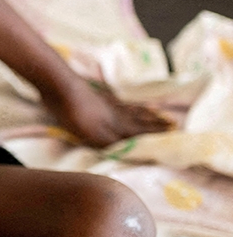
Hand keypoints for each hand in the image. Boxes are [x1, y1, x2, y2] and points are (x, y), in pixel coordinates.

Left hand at [45, 79, 174, 147]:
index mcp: (116, 125)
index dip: (156, 137)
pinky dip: (130, 105)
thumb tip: (132, 152)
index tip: (175, 137)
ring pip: (131, 111)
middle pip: (139, 121)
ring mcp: (106, 104)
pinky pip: (120, 102)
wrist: (60, 84)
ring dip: (147, 114)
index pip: (141, 134)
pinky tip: (130, 103)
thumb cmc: (72, 112)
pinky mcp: (97, 97)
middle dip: (156, 125)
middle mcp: (116, 115)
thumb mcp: (90, 134)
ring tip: (161, 113)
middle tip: (175, 125)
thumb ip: (111, 143)